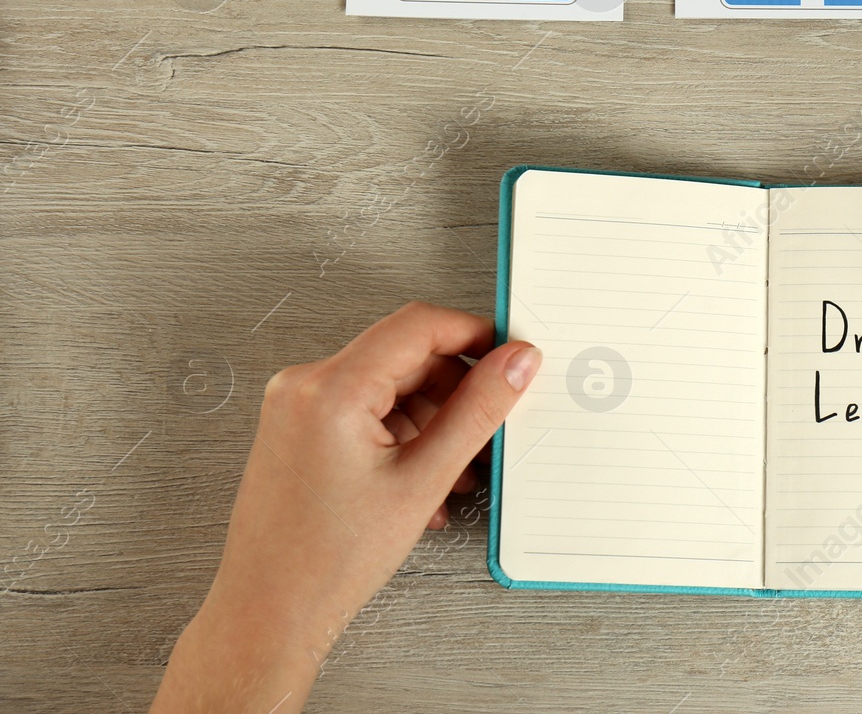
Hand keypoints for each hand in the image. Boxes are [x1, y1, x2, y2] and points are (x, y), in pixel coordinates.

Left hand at [151, 302, 540, 713]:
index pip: (420, 325)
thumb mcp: (423, 480)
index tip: (508, 354)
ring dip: (432, 417)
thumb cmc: (325, 562)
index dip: (475, 334)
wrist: (269, 613)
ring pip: (387, 385)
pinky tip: (424, 476)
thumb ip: (478, 411)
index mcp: (331, 388)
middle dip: (455, 389)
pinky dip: (402, 433)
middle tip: (490, 423)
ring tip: (457, 468)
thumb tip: (514, 364)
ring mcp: (295, 408)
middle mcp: (305, 386)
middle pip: (404, 356)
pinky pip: (364, 410)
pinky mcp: (297, 430)